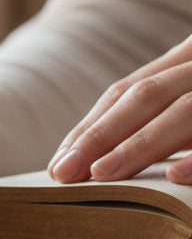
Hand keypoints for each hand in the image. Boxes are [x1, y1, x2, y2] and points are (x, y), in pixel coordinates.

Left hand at [48, 34, 191, 183]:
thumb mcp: (187, 99)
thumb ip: (163, 116)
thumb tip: (102, 160)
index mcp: (186, 62)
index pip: (127, 93)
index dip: (92, 127)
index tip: (59, 162)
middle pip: (146, 96)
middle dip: (101, 134)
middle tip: (64, 172)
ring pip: (183, 110)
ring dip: (138, 144)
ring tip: (102, 174)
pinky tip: (174, 177)